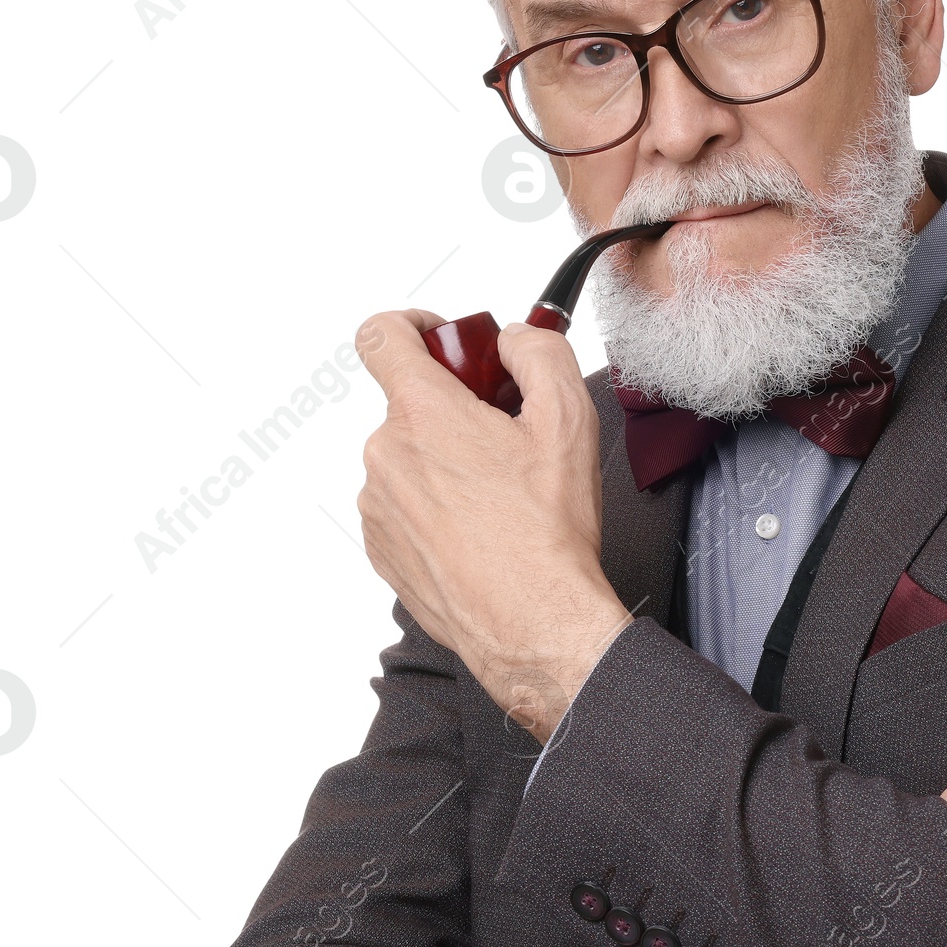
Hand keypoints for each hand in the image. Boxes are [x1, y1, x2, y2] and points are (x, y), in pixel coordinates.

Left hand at [355, 309, 631, 738]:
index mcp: (424, 413)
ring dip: (446, 463)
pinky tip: (481, 531)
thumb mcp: (568, 419)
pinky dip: (437, 507)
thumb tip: (515, 340)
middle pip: (411, 404)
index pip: (381, 335)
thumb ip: (539, 353)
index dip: (412, 324)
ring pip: (409, 458)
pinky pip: (404, 506)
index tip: (441, 338)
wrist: (532, 622)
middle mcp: (386, 454)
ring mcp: (378, 505)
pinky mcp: (381, 548)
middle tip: (507, 439)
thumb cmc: (546, 534)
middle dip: (456, 409)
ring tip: (500, 499)